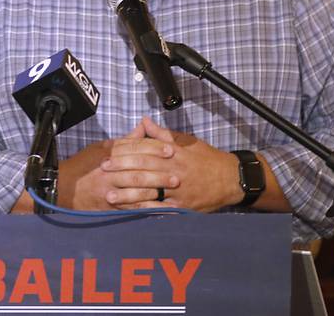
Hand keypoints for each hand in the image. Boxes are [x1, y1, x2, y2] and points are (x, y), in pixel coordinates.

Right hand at [56, 122, 177, 210]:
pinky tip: (161, 210)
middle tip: (177, 174)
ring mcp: (109, 189)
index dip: (155, 148)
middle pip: (138, 170)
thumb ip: (125, 140)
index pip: (135, 149)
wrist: (62, 187)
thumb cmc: (83, 165)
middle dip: (159, 172)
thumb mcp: (102, 147)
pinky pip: (131, 208)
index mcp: (110, 154)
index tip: (171, 150)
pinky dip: (147, 210)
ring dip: (156, 191)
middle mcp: (110, 171)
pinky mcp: (109, 206)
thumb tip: (143, 128)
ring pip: (136, 190)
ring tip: (172, 191)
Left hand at [102, 117, 242, 211]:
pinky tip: (130, 212)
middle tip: (103, 172)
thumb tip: (144, 121)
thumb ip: (162, 134)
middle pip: (143, 170)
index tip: (109, 154)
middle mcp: (174, 170)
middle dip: (120, 171)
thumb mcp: (186, 141)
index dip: (125, 152)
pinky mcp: (182, 206)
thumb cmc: (207, 158)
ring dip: (127, 195)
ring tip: (109, 196)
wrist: (230, 178)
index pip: (144, 150)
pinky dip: (144, 211)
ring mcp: (178, 190)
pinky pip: (160, 209)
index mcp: (173, 153)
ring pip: (149, 192)